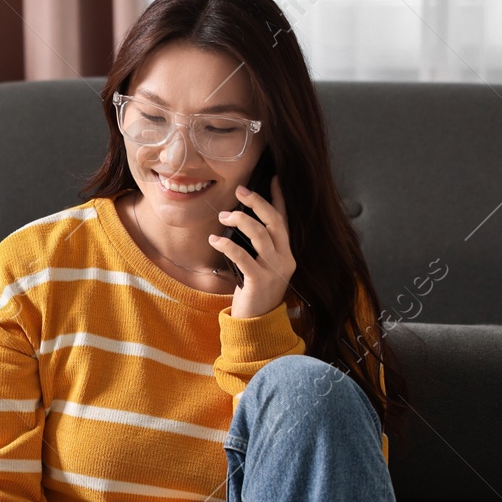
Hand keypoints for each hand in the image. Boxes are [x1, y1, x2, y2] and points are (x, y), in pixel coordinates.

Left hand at [209, 176, 295, 318]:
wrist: (258, 323)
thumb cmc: (255, 291)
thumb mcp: (260, 265)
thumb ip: (257, 247)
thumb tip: (240, 220)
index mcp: (286, 252)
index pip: (284, 219)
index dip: (279, 198)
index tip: (274, 178)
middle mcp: (285, 258)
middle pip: (274, 222)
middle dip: (257, 202)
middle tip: (240, 190)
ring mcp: (274, 270)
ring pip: (260, 235)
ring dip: (240, 220)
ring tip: (223, 216)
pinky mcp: (260, 281)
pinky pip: (243, 257)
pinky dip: (228, 245)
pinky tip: (215, 240)